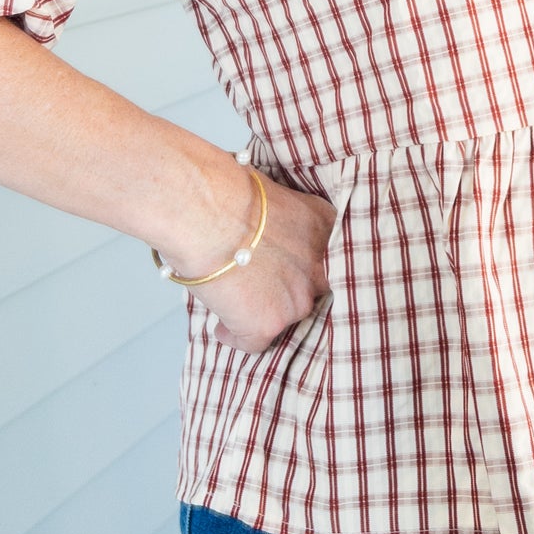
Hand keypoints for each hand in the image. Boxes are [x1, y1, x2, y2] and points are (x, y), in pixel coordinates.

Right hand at [160, 168, 339, 352]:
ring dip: (263, 311)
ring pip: (285, 317)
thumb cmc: (227, 190)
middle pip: (311, 288)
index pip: (328, 254)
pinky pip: (253, 343)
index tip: (284, 264)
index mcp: (326, 226)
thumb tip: (265, 231)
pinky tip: (223, 325)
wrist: (205, 210)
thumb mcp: (274, 195)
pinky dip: (235, 335)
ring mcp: (297, 300)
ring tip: (235, 301)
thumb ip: (284, 219)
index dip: (303, 261)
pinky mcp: (268, 324)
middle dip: (288, 288)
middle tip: (260, 284)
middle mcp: (321, 267)